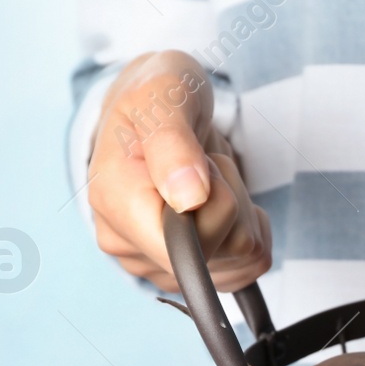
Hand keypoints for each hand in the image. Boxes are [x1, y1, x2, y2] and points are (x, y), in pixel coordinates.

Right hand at [87, 50, 271, 291]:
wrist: (157, 108)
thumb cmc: (158, 95)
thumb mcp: (164, 93)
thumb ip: (172, 142)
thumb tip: (188, 199)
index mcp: (114, 202)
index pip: (183, 248)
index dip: (217, 208)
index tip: (206, 164)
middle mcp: (128, 244)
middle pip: (218, 256)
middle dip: (231, 202)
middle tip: (204, 163)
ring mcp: (156, 265)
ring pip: (239, 261)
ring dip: (241, 214)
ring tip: (208, 177)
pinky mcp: (186, 272)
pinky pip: (248, 268)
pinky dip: (250, 231)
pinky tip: (224, 202)